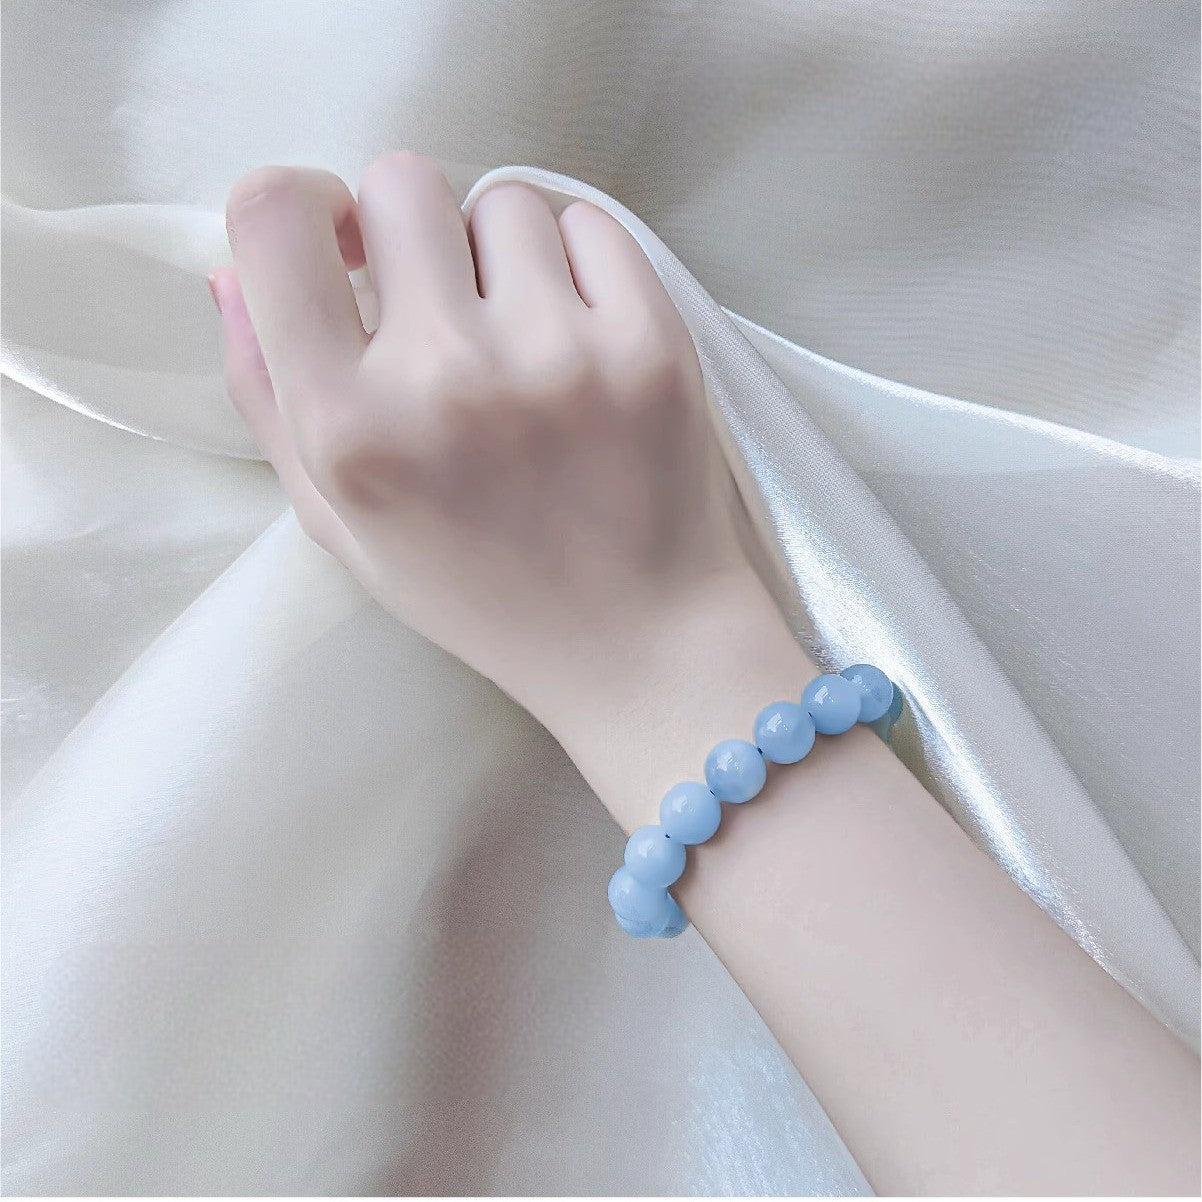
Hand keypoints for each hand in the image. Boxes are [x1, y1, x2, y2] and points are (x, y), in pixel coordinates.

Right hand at [214, 153, 756, 720]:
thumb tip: (231, 269)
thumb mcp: (342, 523)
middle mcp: (446, 376)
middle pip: (398, 183)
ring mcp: (559, 353)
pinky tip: (578, 331)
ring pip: (500, 202)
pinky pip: (591, 223)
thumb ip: (268, 398)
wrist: (638, 640)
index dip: (301, 210)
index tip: (340, 246)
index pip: (273, 217)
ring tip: (520, 334)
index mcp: (350, 428)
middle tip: (438, 299)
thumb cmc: (479, 593)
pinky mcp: (649, 342)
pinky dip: (576, 260)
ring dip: (496, 252)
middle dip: (404, 230)